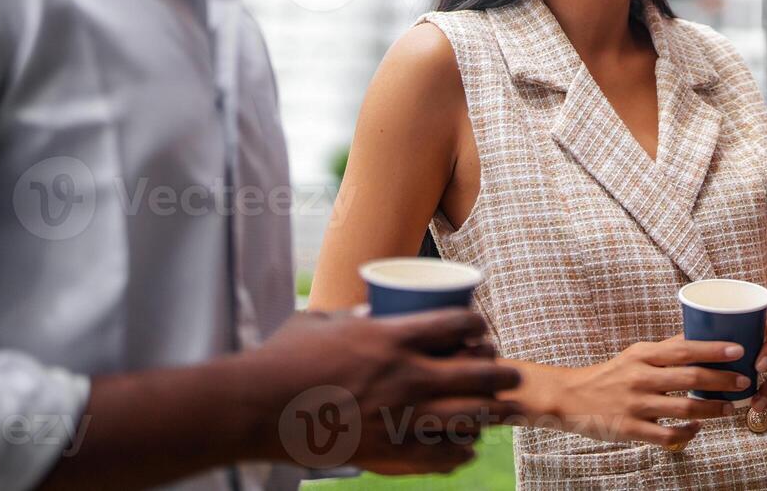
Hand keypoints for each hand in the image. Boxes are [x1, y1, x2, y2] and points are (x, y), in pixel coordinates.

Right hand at [242, 308, 523, 474]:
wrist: (256, 408)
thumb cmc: (285, 358)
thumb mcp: (325, 321)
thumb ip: (357, 317)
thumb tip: (375, 311)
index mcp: (393, 336)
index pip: (457, 322)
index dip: (478, 323)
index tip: (482, 328)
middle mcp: (406, 375)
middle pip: (476, 371)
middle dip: (501, 372)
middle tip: (510, 373)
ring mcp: (399, 416)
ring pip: (466, 416)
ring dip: (488, 412)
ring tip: (497, 411)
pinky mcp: (386, 451)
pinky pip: (438, 454)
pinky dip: (458, 451)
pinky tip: (465, 448)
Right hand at [554, 334, 750, 448]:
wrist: (571, 397)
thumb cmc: (610, 374)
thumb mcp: (635, 354)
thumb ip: (666, 349)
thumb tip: (699, 336)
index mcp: (643, 355)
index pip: (685, 349)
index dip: (714, 350)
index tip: (739, 350)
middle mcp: (641, 377)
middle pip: (690, 378)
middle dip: (722, 381)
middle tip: (744, 382)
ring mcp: (636, 405)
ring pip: (684, 408)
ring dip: (712, 409)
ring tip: (729, 408)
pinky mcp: (630, 429)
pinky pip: (667, 435)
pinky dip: (687, 433)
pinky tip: (698, 429)